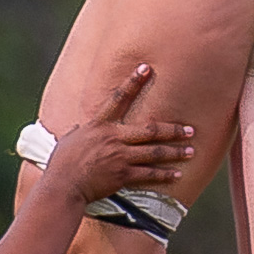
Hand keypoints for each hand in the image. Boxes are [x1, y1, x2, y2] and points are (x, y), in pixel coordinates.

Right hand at [47, 64, 192, 204]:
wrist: (63, 185)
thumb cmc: (62, 163)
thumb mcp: (69, 140)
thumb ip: (78, 132)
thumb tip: (77, 128)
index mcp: (99, 125)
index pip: (119, 98)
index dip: (132, 82)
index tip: (146, 68)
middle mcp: (113, 137)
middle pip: (150, 129)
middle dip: (173, 129)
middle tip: (190, 129)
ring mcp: (120, 156)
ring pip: (154, 152)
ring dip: (175, 152)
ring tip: (191, 151)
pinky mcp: (123, 174)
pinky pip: (149, 174)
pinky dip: (165, 174)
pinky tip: (177, 174)